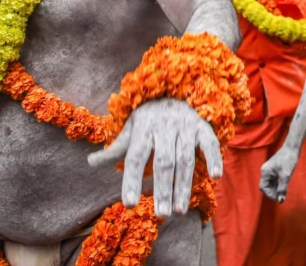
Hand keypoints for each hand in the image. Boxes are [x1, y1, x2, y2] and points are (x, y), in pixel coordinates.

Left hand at [88, 98, 222, 217]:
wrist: (175, 89)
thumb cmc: (149, 116)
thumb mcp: (130, 128)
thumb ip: (114, 148)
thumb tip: (89, 163)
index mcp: (143, 128)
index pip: (136, 158)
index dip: (132, 181)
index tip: (130, 204)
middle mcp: (165, 126)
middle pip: (164, 162)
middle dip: (163, 190)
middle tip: (161, 215)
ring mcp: (186, 126)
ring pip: (185, 159)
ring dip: (184, 186)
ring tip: (179, 210)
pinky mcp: (203, 127)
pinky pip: (210, 143)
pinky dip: (214, 158)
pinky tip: (215, 177)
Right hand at [260, 141, 300, 202]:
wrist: (293, 148)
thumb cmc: (288, 160)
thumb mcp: (286, 176)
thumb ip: (282, 188)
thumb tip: (280, 201)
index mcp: (265, 172)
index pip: (263, 188)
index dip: (270, 194)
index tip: (278, 198)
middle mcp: (266, 171)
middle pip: (267, 186)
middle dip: (273, 192)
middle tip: (282, 196)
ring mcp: (270, 170)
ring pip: (271, 183)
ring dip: (276, 188)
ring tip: (284, 192)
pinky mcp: (276, 169)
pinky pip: (275, 179)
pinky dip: (279, 184)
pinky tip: (284, 186)